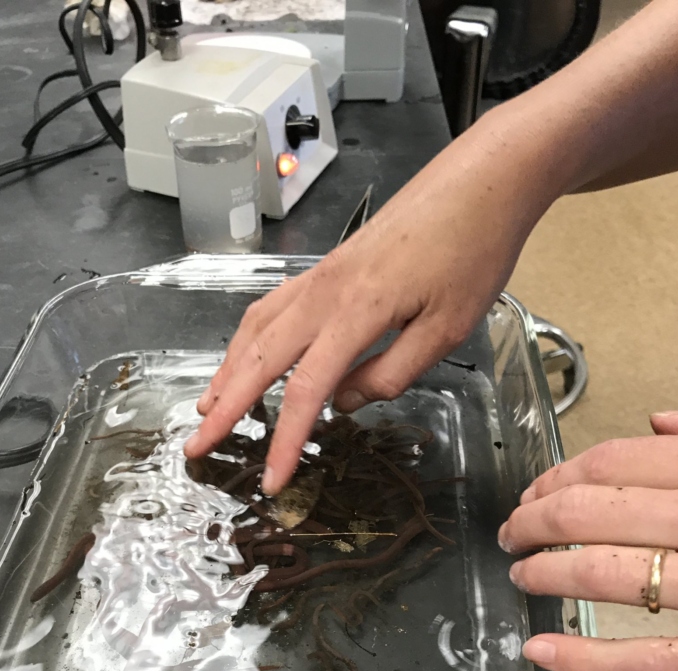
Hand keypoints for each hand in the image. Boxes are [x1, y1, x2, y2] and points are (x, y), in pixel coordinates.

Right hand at [184, 111, 557, 493]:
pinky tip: (243, 357)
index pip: (304, 391)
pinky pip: (270, 307)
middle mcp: (323, 292)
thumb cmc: (473, 253)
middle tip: (195, 447)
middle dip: (224, 408)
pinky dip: (246, 339)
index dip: (284, 442)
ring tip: (208, 408)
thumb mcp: (447, 328)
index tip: (271, 482)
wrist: (482, 180)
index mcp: (356, 312)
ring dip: (227, 371)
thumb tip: (342, 403)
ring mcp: (319, 276)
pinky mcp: (326, 267)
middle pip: (259, 359)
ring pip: (256, 329)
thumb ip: (391, 372)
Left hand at [502, 412, 677, 670]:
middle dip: (532, 523)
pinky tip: (540, 649)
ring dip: (545, 573)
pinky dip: (585, 658)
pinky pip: (645, 659)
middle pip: (589, 512)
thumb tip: (656, 421)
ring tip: (522, 575)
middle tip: (511, 536)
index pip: (610, 465)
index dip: (555, 480)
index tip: (530, 496)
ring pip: (603, 574)